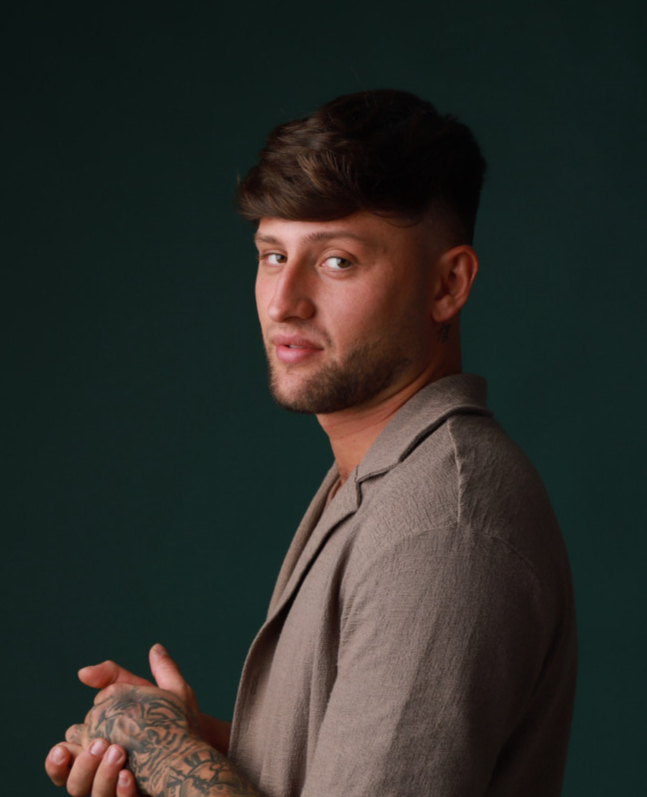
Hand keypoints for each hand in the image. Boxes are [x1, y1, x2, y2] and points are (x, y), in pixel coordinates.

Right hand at [45, 644, 207, 796]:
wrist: (196, 741)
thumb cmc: (164, 716)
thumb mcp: (143, 692)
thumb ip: (115, 678)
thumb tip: (83, 671)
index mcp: (96, 752)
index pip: (65, 761)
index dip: (59, 759)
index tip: (64, 747)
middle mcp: (103, 777)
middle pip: (75, 784)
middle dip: (81, 767)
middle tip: (99, 744)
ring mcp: (121, 789)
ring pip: (94, 795)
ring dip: (101, 776)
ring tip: (117, 752)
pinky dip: (122, 792)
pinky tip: (129, 775)